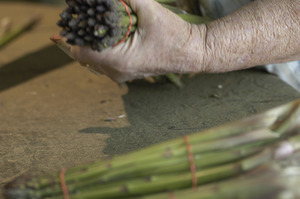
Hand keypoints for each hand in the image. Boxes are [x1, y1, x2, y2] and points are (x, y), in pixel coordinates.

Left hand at [71, 0, 206, 82]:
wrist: (192, 52)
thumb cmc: (174, 34)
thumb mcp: (149, 9)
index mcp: (119, 60)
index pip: (79, 51)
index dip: (76, 33)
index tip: (79, 18)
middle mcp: (117, 72)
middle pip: (85, 56)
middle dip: (84, 36)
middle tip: (89, 18)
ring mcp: (121, 75)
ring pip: (94, 60)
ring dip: (94, 43)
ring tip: (101, 25)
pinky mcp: (127, 73)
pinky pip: (105, 63)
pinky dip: (104, 49)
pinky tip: (113, 35)